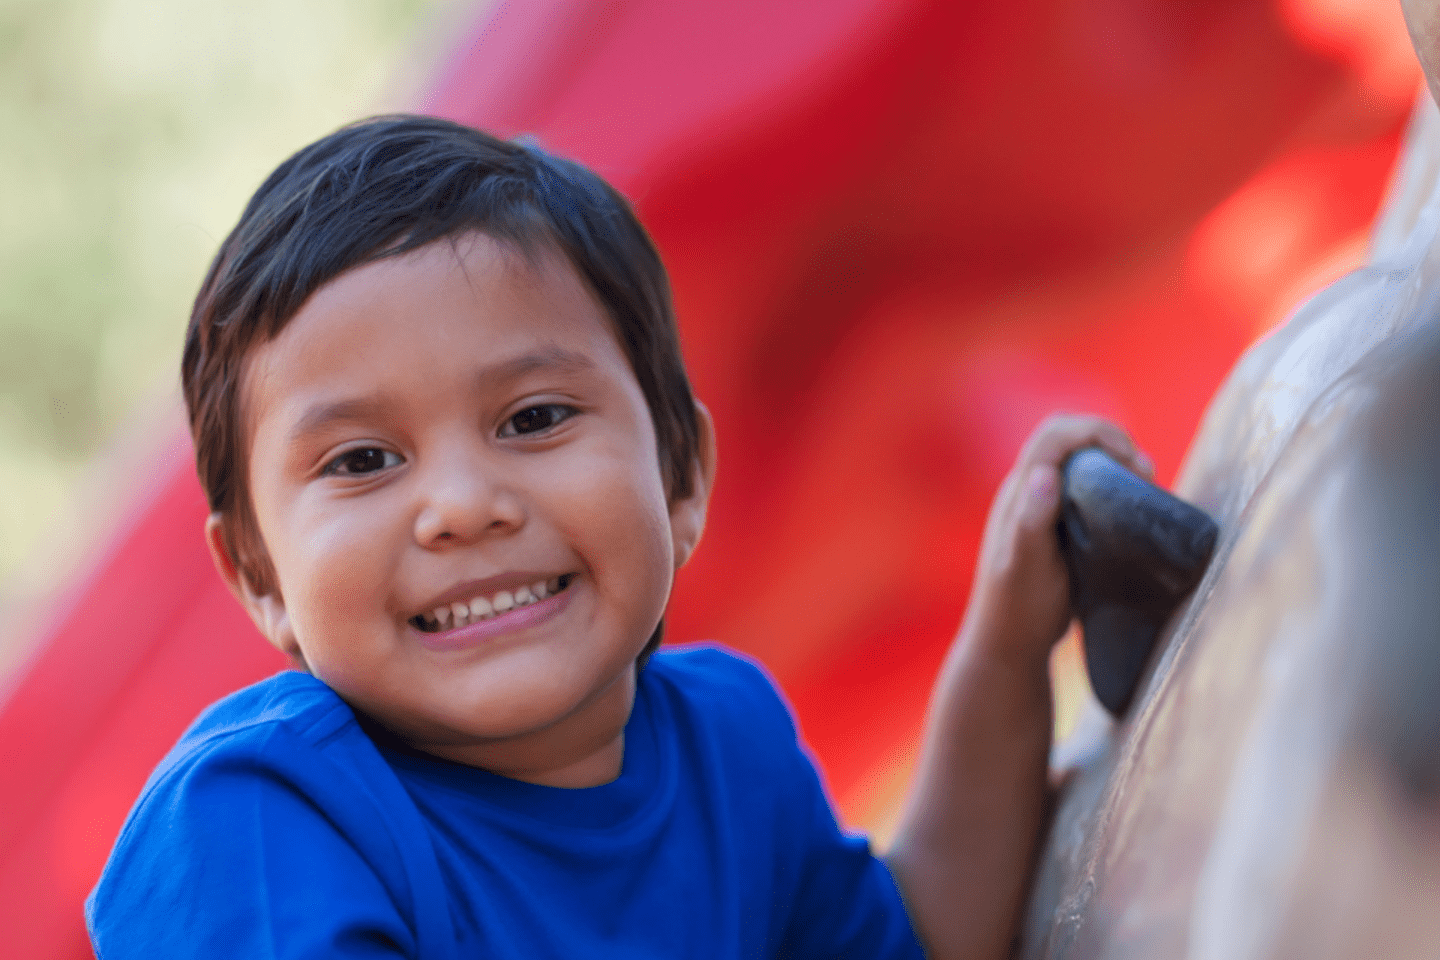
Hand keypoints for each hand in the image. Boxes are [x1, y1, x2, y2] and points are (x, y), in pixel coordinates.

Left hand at [966, 414, 1152, 670]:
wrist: (1009, 644)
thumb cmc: (1017, 608)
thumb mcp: (1025, 568)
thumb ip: (1031, 522)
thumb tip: (1044, 475)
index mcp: (1019, 493)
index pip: (1053, 436)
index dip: (1094, 432)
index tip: (1131, 456)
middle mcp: (1028, 492)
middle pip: (1067, 440)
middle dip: (1108, 442)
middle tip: (1143, 472)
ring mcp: (1042, 508)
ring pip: (1079, 463)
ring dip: (1114, 462)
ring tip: (1145, 484)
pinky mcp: (1057, 527)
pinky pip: (1086, 489)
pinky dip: (1113, 486)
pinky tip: (1134, 508)